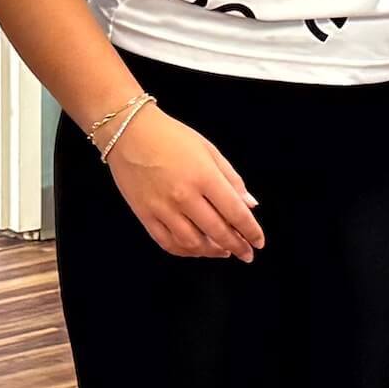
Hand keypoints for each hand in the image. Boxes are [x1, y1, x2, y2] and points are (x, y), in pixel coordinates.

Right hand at [102, 106, 265, 260]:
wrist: (130, 133)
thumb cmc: (172, 137)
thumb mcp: (209, 150)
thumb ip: (231, 179)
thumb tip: (250, 205)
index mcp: (204, 177)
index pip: (235, 212)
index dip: (250, 231)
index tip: (259, 242)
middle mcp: (184, 196)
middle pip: (217, 231)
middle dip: (236, 246)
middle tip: (246, 254)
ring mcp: (162, 208)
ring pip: (192, 243)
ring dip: (212, 252)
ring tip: (223, 252)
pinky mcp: (145, 216)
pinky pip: (168, 243)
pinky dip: (185, 251)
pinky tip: (196, 250)